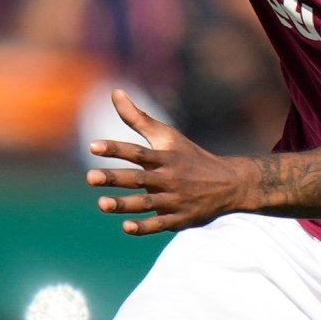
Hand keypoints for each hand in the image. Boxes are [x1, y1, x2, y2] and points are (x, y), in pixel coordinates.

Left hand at [87, 90, 241, 234]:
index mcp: (165, 157)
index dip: (115, 148)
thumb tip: (115, 92)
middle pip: (139, 178)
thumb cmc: (190, 157)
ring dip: (124, 204)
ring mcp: (175, 200)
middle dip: (115, 178)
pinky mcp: (180, 219)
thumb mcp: (168, 136)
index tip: (92, 146)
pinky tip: (126, 227)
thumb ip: (138, 118)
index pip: (137, 151)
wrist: (229, 184)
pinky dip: (145, 227)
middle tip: (90, 177)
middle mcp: (169, 178)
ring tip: (102, 204)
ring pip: (147, 203)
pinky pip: (161, 224)